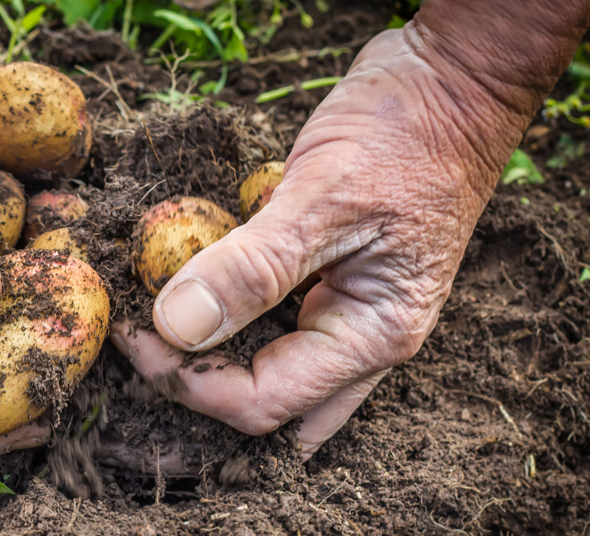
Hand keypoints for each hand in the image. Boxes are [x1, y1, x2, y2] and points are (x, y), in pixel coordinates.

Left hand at [111, 1, 589, 459]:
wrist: (455, 80)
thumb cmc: (409, 130)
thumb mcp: (324, 195)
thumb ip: (252, 267)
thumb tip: (176, 327)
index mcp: (372, 335)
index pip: (261, 401)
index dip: (187, 380)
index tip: (133, 332)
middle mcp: (360, 338)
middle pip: (261, 401)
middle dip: (193, 382)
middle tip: (136, 335)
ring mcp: (343, 312)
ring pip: (261, 367)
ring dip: (204, 351)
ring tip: (149, 312)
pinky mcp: (324, 281)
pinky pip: (264, 320)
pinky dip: (220, 310)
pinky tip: (185, 283)